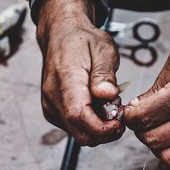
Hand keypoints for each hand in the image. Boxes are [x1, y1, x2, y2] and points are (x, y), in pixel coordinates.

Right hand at [36, 0, 124, 145]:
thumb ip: (105, 74)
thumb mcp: (103, 49)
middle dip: (104, 132)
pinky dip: (88, 125)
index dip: (102, 128)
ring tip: (108, 106)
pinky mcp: (52, 112)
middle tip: (119, 116)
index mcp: (66, 79)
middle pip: (80, 133)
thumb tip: (108, 95)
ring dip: (98, 128)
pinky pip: (73, 128)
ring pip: (78, 134)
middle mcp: (53, 97)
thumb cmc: (83, 41)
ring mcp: (50, 106)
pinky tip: (96, 107)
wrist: (61, 36)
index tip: (120, 122)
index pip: (79, 116)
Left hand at [124, 26, 169, 163]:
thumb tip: (137, 106)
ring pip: (167, 157)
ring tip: (161, 128)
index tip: (131, 111)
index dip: (128, 116)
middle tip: (145, 120)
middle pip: (151, 141)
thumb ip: (155, 85)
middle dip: (141, 131)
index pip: (140, 118)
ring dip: (158, 144)